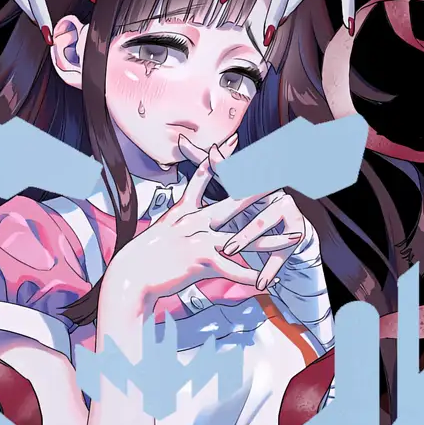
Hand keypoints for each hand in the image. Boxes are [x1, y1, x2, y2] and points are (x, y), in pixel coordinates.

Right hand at [94, 139, 292, 345]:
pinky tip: (266, 282)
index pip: (205, 177)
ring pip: (243, 239)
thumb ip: (178, 215)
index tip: (234, 142)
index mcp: (185, 211)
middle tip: (281, 179)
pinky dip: (249, 277)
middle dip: (260, 192)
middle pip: (234, 203)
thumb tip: (188, 210)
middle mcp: (195, 222)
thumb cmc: (143, 255)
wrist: (129, 275)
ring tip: (294, 238)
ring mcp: (199, 240)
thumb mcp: (161, 227)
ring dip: (271, 240)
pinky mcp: (199, 261)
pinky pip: (231, 270)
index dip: (220, 159)